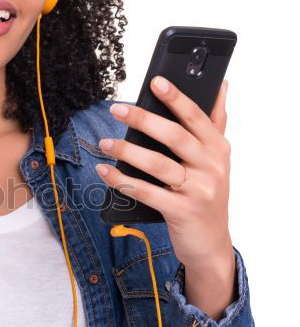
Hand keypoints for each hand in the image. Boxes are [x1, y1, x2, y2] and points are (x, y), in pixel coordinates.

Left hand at [95, 76, 232, 270]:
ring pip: (158, 165)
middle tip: (117, 109)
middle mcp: (211, 167)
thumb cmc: (207, 195)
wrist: (211, 244)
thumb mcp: (217, 160)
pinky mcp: (181, 212)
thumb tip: (221, 85)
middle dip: (144, 120)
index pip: (196, 117)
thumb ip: (216, 123)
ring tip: (105, 143)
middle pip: (175, 137)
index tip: (156, 82)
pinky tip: (105, 171)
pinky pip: (146, 192)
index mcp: (218, 149)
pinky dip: (123, 181)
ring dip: (128, 152)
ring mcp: (198, 191)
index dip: (177, 98)